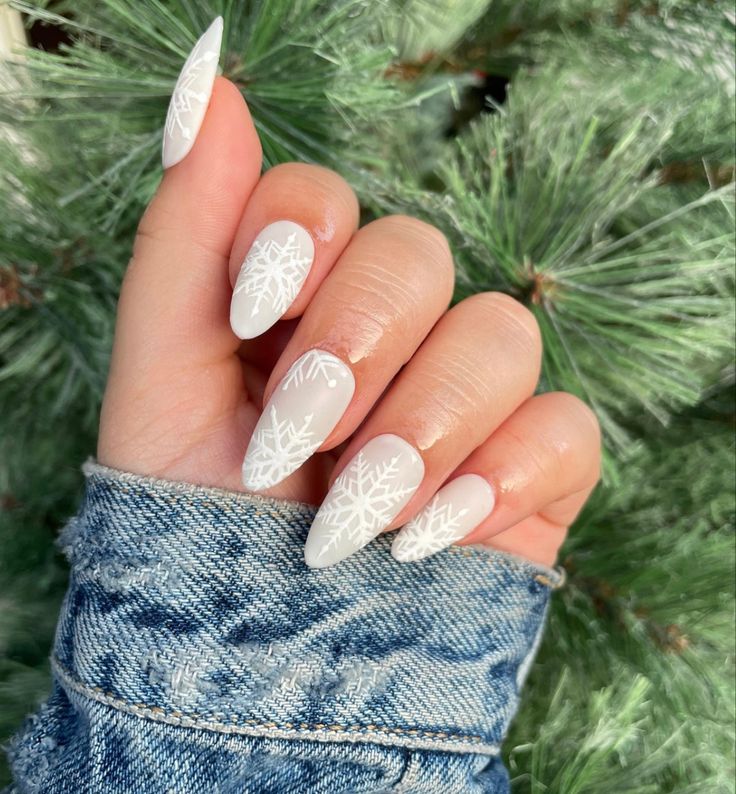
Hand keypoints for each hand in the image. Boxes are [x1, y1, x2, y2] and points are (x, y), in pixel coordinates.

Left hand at [98, 75, 599, 567]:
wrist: (254, 664)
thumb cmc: (193, 521)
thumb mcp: (161, 377)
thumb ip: (184, 236)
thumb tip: (212, 86)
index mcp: (301, 305)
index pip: (328, 202)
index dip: (300, 235)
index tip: (251, 312)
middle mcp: (389, 339)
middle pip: (419, 255)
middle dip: (358, 341)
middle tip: (302, 431)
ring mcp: (465, 401)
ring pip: (502, 333)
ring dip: (424, 421)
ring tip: (356, 507)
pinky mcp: (529, 471)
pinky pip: (564, 428)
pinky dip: (502, 475)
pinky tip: (431, 534)